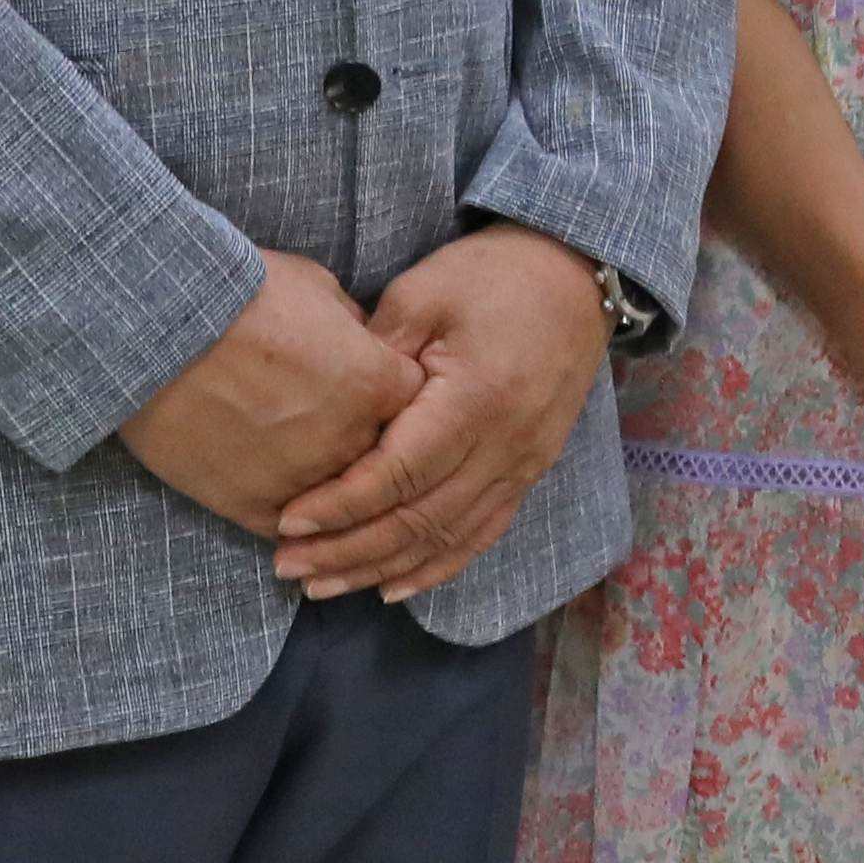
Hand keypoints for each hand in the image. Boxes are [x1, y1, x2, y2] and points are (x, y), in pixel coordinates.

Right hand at [118, 252, 423, 544]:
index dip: (401, 398)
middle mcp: (354, 441)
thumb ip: (354, 329)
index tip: (382, 392)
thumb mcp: (317, 290)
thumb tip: (362, 347)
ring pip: (345, 505)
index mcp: (379, 384)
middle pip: (389, 460)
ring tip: (310, 475)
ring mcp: (308, 482)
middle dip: (375, 446)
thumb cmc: (238, 295)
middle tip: (348, 435)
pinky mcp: (256, 508)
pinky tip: (289, 507)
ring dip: (337, 492)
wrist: (154, 331)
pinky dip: (295, 520)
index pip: (420, 405)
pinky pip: (296, 530)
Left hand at [275, 225, 610, 602]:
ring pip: (447, 538)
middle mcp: (505, 445)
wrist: (575, 276)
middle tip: (288, 567)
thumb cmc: (492, 275)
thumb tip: (329, 414)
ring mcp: (524, 464)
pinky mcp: (530, 470)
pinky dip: (436, 567)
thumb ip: (374, 357)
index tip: (288, 521)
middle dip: (348, 550)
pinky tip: (392, 585)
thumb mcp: (421, 295)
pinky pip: (482, 533)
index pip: (399, 473)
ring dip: (381, 568)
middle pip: (419, 520)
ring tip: (322, 586)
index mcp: (476, 399)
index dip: (341, 504)